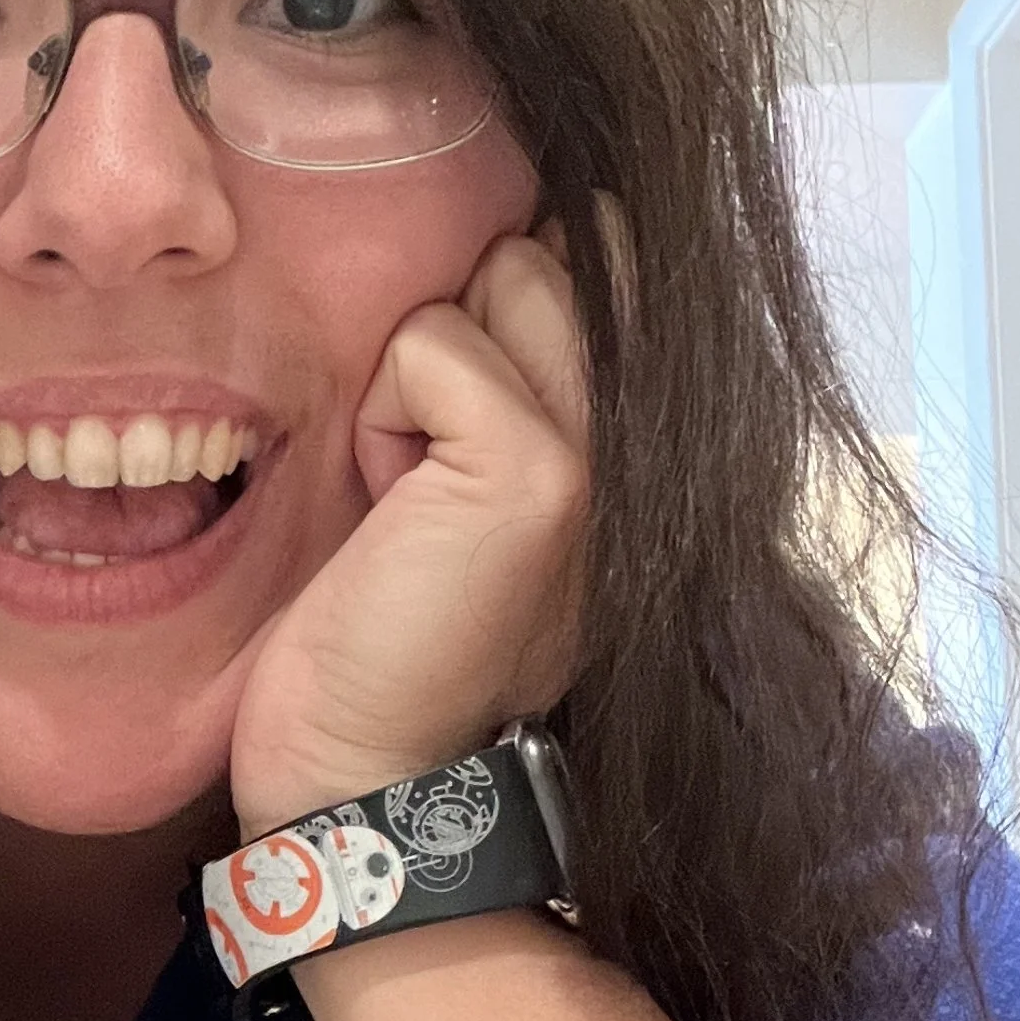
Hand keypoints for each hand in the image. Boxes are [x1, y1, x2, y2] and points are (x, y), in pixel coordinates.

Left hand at [225, 217, 597, 843]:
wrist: (366, 773)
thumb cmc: (389, 634)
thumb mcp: (473, 490)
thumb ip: (519, 382)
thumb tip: (518, 248)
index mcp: (644, 440)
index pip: (607, 255)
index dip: (508, 302)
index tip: (455, 419)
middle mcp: (652, 439)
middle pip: (551, 252)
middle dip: (463, 332)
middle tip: (427, 467)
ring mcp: (605, 450)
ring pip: (505, 277)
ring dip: (423, 370)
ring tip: (413, 487)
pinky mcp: (538, 470)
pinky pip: (432, 346)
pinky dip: (384, 415)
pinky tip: (391, 506)